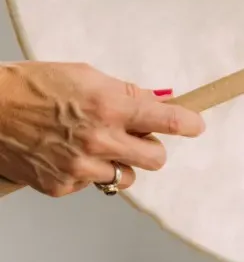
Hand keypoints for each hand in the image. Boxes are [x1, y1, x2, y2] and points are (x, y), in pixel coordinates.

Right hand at [0, 61, 204, 196]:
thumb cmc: (30, 87)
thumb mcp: (83, 76)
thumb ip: (123, 92)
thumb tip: (156, 101)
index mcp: (108, 106)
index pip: (166, 120)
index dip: (187, 124)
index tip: (195, 126)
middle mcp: (99, 139)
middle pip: (156, 158)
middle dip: (150, 148)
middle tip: (135, 138)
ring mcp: (81, 167)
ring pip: (126, 177)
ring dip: (119, 164)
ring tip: (94, 146)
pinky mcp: (63, 186)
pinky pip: (93, 185)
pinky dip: (87, 173)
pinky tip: (66, 154)